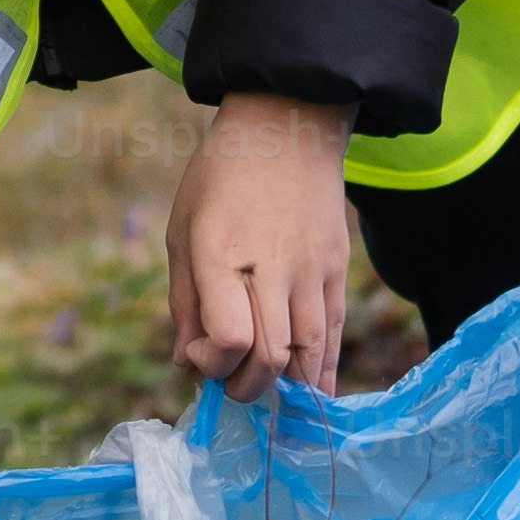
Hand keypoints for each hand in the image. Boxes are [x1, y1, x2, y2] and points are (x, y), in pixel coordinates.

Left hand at [168, 91, 355, 400]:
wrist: (287, 127)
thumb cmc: (220, 179)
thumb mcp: (182, 230)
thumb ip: (184, 302)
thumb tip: (187, 363)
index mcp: (221, 253)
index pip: (231, 339)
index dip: (213, 363)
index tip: (199, 352)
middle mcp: (271, 266)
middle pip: (269, 358)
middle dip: (244, 387)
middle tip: (228, 381)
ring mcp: (312, 271)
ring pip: (307, 356)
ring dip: (281, 388)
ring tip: (261, 387)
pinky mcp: (337, 271)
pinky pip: (333, 336)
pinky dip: (320, 374)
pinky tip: (307, 393)